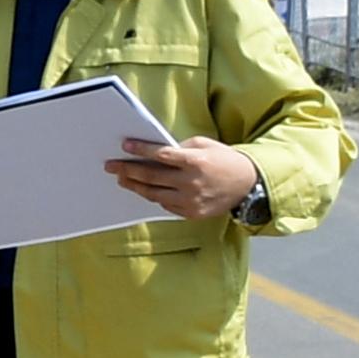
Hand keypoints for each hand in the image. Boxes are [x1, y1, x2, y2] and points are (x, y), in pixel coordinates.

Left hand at [105, 135, 260, 220]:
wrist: (248, 185)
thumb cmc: (224, 160)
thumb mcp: (205, 144)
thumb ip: (180, 147)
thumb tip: (153, 151)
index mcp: (195, 161)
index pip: (161, 154)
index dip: (141, 149)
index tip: (125, 146)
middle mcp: (191, 182)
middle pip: (151, 176)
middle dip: (127, 169)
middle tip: (111, 166)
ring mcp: (190, 200)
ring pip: (153, 194)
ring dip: (134, 186)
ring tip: (122, 179)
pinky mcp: (191, 213)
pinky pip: (165, 205)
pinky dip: (153, 196)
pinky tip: (143, 189)